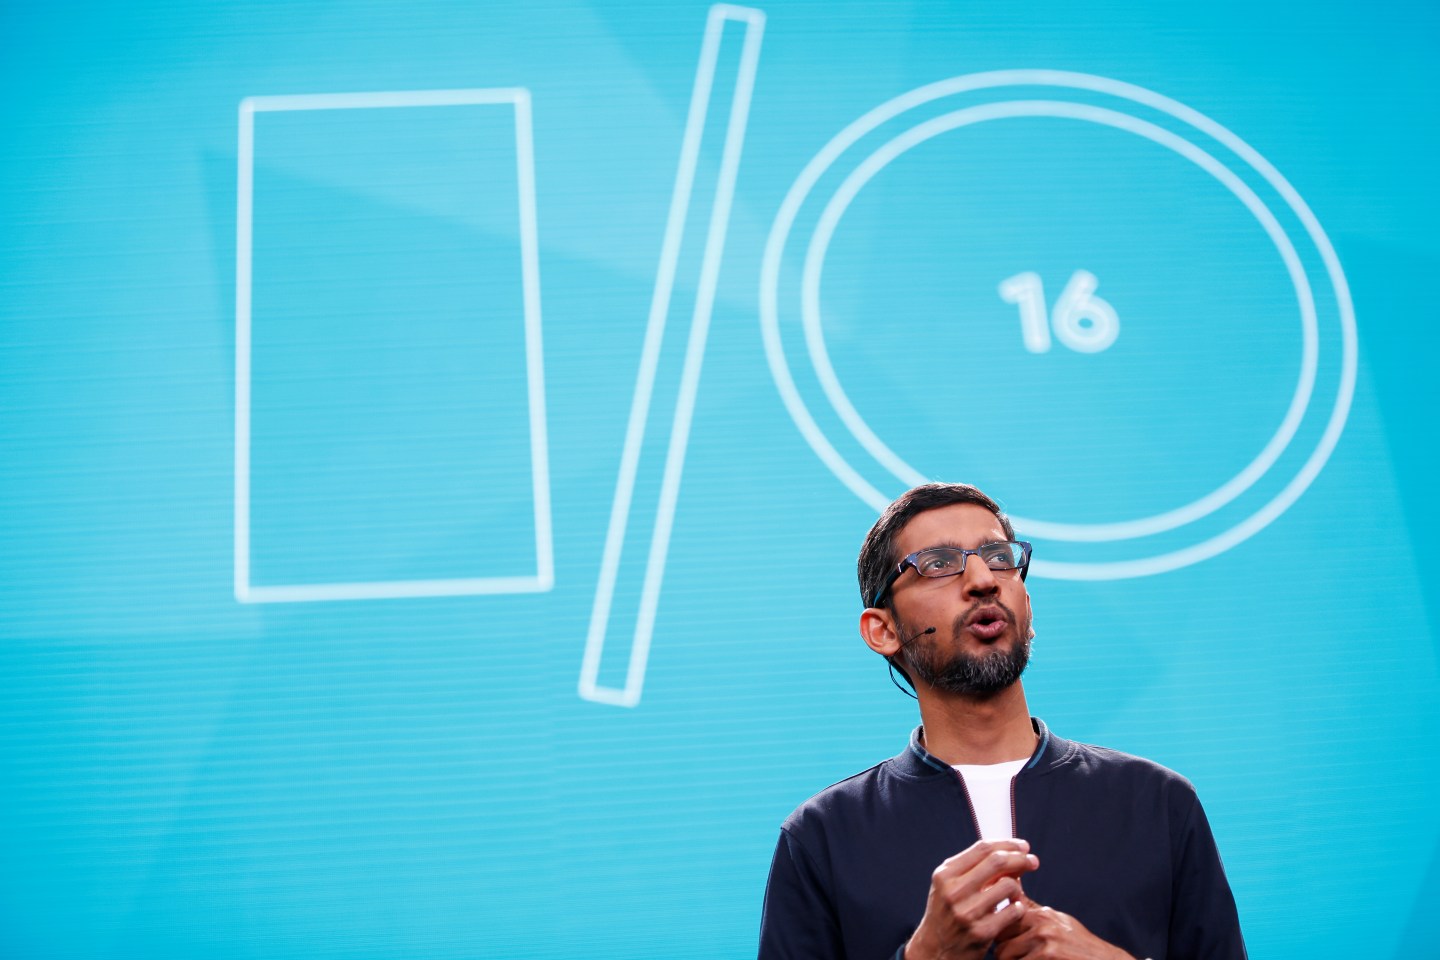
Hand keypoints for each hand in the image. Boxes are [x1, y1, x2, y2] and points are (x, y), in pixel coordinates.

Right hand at [904, 839, 1038, 959]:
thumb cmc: (946, 914)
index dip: (1007, 844)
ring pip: (1008, 885)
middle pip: (997, 862)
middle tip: (1032, 861)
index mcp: (945, 875)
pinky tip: (1013, 909)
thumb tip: (1009, 852)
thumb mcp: (948, 886)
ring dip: (1017, 887)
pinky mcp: (981, 933)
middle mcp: (953, 891)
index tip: (1023, 846)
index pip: (982, 849)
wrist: (935, 950)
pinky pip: (1012, 911)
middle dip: (1020, 858)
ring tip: (1014, 893)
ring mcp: (967, 912)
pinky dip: (1018, 907)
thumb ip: (972, 868)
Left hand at [992, 897, 1134, 959]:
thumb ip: (1031, 908)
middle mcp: (1041, 923)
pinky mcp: (1048, 956)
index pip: (1002, 914)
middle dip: (1000, 947)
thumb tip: (1010, 888)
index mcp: (1039, 913)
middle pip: (999, 934)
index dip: (997, 927)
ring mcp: (1044, 941)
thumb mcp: (1055, 920)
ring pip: (1004, 954)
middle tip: (1010, 956)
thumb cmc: (1077, 945)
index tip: (1000, 937)